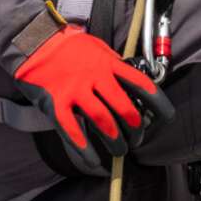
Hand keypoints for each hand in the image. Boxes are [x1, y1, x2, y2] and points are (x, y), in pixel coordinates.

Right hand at [13, 26, 174, 154]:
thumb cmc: (66, 45)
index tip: (167, 118)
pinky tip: (92, 159)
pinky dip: (83, 147)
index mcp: (108, 64)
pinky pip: (72, 129)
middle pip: (125, 108)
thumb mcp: (97, 47)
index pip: (141, 85)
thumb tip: (130, 80)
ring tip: (118, 151)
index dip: (158, 104)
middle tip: (136, 139)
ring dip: (114, 141)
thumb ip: (113, 64)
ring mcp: (75, 91)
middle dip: (135, 129)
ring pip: (102, 122)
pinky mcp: (56, 102)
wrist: (34, 41)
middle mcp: (95, 78)